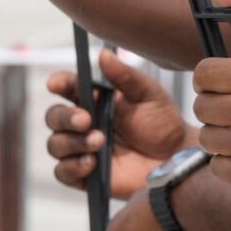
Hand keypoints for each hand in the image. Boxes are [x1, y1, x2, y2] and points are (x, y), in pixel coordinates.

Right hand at [46, 47, 187, 198]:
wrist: (176, 157)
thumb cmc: (162, 122)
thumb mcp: (149, 94)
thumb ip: (125, 76)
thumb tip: (103, 54)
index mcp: (95, 99)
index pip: (68, 88)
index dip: (59, 83)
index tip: (55, 84)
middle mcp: (83, 123)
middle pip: (54, 117)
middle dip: (65, 117)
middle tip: (86, 119)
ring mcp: (82, 149)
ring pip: (55, 145)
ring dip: (72, 142)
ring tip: (100, 141)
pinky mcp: (84, 176)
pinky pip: (62, 172)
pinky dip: (72, 167)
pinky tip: (92, 163)